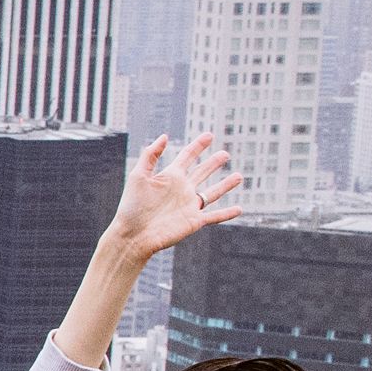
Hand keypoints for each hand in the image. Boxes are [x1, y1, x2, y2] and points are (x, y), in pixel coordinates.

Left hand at [103, 133, 244, 269]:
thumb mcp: (138, 176)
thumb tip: (164, 136)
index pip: (187, 157)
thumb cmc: (131, 207)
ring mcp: (189, 205)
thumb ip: (151, 156)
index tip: (209, 135)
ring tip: (239, 176)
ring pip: (213, 193)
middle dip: (214, 163)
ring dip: (226, 185)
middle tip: (225, 154)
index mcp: (170, 177)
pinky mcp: (194, 221)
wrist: (133, 235)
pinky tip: (239, 209)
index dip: (198, 146)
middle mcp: (181, 189)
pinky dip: (227, 213)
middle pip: (202, 172)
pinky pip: (215, 216)